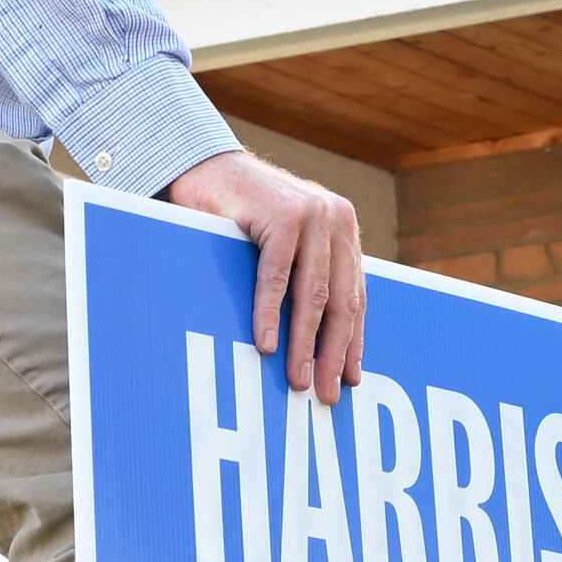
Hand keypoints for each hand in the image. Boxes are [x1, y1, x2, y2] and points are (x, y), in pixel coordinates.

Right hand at [164, 150, 364, 403]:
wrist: (206, 168)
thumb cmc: (242, 215)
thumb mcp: (287, 246)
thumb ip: (306, 275)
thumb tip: (317, 342)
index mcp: (345, 228)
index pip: (356, 296)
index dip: (354, 341)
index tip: (350, 378)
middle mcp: (337, 219)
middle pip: (341, 301)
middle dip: (332, 353)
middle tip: (326, 393)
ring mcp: (313, 214)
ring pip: (313, 295)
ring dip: (304, 344)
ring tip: (297, 379)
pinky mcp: (283, 215)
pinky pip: (277, 277)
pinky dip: (271, 314)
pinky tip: (267, 344)